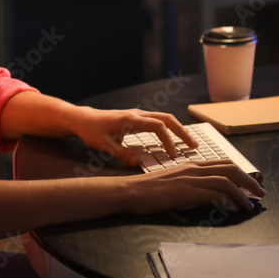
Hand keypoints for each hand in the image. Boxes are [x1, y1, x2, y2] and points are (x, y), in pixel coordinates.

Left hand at [70, 107, 197, 167]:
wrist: (84, 119)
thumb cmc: (92, 131)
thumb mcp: (103, 145)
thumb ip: (120, 153)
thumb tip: (138, 163)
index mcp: (131, 119)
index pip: (157, 126)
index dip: (168, 140)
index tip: (174, 154)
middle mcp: (138, 114)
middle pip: (167, 118)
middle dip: (182, 132)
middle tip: (194, 146)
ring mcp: (138, 115)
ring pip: (165, 118)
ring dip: (179, 129)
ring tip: (190, 143)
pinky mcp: (137, 118)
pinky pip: (159, 120)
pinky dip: (171, 128)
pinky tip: (175, 139)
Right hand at [128, 159, 264, 213]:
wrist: (132, 191)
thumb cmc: (148, 190)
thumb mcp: (173, 183)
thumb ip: (190, 185)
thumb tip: (208, 195)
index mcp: (191, 165)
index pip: (222, 164)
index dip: (240, 173)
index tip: (250, 184)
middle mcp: (194, 168)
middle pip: (229, 168)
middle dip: (249, 180)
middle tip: (260, 192)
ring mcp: (191, 178)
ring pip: (226, 179)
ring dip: (244, 191)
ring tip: (253, 202)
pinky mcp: (188, 190)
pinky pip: (216, 192)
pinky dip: (231, 199)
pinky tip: (237, 207)